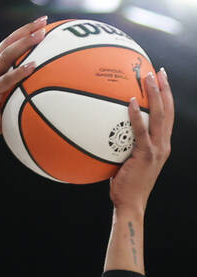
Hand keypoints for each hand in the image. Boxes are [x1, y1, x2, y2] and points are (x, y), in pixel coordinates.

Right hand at [0, 18, 45, 148]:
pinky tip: (34, 65)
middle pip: (7, 43)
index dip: (22, 31)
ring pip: (6, 55)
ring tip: (41, 36)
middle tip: (43, 22)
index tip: (39, 24)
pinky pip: (7, 79)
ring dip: (24, 43)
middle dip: (26, 30)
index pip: (7, 44)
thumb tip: (38, 86)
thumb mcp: (3, 100)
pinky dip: (20, 71)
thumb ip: (15, 89)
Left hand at [110, 67, 172, 212]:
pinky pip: (141, 130)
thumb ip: (125, 149)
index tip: (162, 81)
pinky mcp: (146, 155)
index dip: (167, 97)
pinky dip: (135, 115)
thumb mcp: (128, 164)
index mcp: (162, 145)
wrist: (130, 205)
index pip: (167, 116)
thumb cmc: (126, 188)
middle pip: (168, 110)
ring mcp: (156, 149)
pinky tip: (129, 101)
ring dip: (155, 94)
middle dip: (165, 89)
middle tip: (159, 71)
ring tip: (148, 77)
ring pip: (159, 115)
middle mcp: (163, 145)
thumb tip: (108, 137)